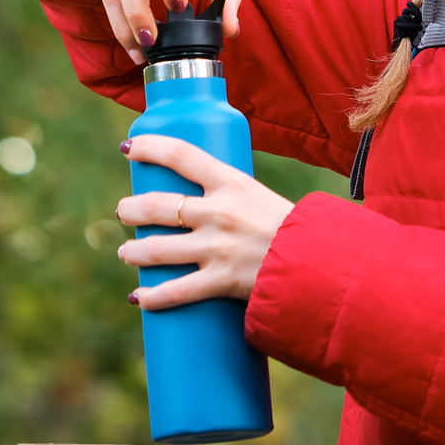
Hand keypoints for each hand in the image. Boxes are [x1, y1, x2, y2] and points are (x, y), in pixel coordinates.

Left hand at [115, 135, 294, 308]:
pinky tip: (138, 297)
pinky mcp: (220, 280)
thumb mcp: (260, 197)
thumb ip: (230, 198)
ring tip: (126, 252)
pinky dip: (152, 296)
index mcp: (231, 182)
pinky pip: (176, 291)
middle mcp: (219, 212)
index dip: (149, 147)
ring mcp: (217, 248)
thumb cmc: (292, 229)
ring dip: (134, 251)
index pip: (181, 154)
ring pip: (157, 249)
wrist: (321, 263)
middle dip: (131, 209)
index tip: (128, 147)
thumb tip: (201, 201)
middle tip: (124, 212)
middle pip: (158, 205)